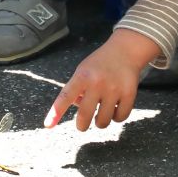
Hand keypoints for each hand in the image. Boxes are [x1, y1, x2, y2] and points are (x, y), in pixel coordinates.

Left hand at [44, 29, 159, 130]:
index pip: (65, 97)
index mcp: (82, 76)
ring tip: (101, 113)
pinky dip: (117, 117)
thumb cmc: (100, 63)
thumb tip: (78, 108)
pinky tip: (115, 109)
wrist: (125, 50)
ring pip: (103, 121)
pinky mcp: (129, 94)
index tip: (48, 125)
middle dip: (81, 126)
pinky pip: (120, 117)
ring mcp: (114, 89)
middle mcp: (97, 83)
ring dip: (100, 122)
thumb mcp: (83, 70)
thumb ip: (76, 89)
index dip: (55, 112)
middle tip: (83, 125)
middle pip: (85, 116)